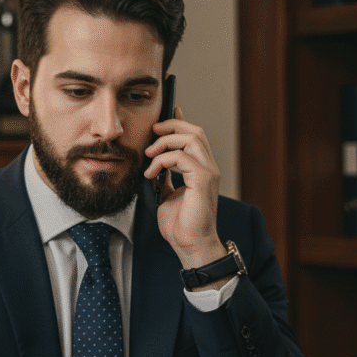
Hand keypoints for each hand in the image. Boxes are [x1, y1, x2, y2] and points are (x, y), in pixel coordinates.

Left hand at [143, 107, 225, 270]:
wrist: (189, 244)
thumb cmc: (179, 223)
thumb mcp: (167, 193)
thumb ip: (165, 176)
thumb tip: (154, 163)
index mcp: (201, 168)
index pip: (194, 136)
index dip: (180, 120)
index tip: (164, 113)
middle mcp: (208, 167)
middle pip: (194, 131)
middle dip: (171, 126)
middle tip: (151, 132)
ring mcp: (208, 172)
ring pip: (191, 138)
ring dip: (164, 143)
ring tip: (148, 156)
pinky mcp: (203, 180)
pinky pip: (182, 157)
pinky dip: (162, 161)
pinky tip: (151, 174)